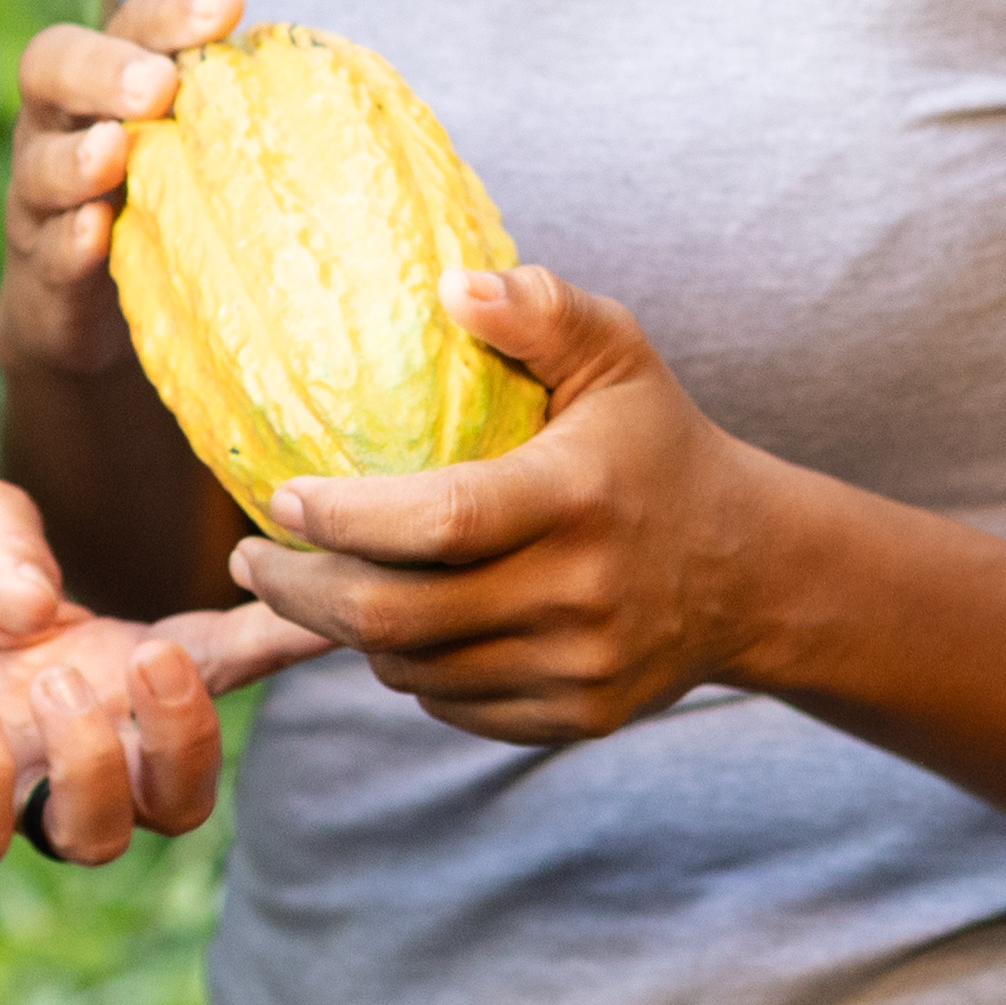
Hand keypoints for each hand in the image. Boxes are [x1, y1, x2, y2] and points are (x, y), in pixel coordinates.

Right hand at [0, 0, 240, 374]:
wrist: (92, 321)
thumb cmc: (175, 214)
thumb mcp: (204, 156)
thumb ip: (249, 118)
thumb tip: (376, 97)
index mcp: (108, 81)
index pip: (132, 24)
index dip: (172, 9)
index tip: (230, 5)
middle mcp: (61, 126)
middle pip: (53, 67)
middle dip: (104, 69)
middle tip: (157, 84)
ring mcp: (40, 201)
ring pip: (39, 164)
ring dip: (77, 157)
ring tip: (116, 150)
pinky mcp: (41, 276)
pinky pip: (47, 252)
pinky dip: (70, 240)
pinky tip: (97, 232)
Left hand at [0, 477, 324, 866]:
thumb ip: (16, 541)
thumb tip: (42, 605)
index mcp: (115, 665)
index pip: (221, 673)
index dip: (279, 650)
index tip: (322, 614)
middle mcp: (74, 736)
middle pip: (177, 802)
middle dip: (187, 745)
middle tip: (144, 664)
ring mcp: (5, 776)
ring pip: (95, 838)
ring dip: (94, 766)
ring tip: (49, 683)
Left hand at [227, 265, 796, 745]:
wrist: (753, 571)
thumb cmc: (656, 445)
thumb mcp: (617, 355)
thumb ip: (540, 309)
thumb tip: (449, 286)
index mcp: (577, 496)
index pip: (436, 521)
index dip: (343, 518)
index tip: (281, 496)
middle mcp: (581, 592)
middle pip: (397, 617)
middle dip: (300, 592)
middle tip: (252, 559)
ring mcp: (580, 667)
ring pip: (414, 670)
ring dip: (348, 633)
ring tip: (314, 585)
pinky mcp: (578, 718)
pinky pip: (453, 707)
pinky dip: (408, 671)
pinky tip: (391, 629)